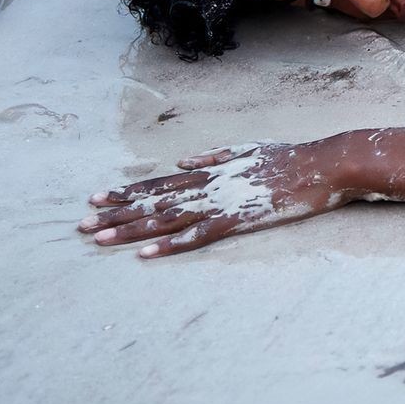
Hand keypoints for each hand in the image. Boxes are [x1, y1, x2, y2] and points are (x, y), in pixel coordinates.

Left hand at [78, 142, 352, 257]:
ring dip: (131, 230)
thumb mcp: (249, 149)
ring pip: (167, 219)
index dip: (126, 192)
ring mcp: (222, 203)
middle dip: (115, 214)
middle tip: (81, 224)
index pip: (159, 183)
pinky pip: (198, 236)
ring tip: (99, 239)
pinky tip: (146, 254)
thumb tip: (184, 158)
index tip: (95, 198)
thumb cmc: (291, 158)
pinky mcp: (239, 220)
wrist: (323, 165)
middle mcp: (209, 185)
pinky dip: (170, 245)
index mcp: (210, 170)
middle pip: (153, 202)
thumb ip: (215, 155)